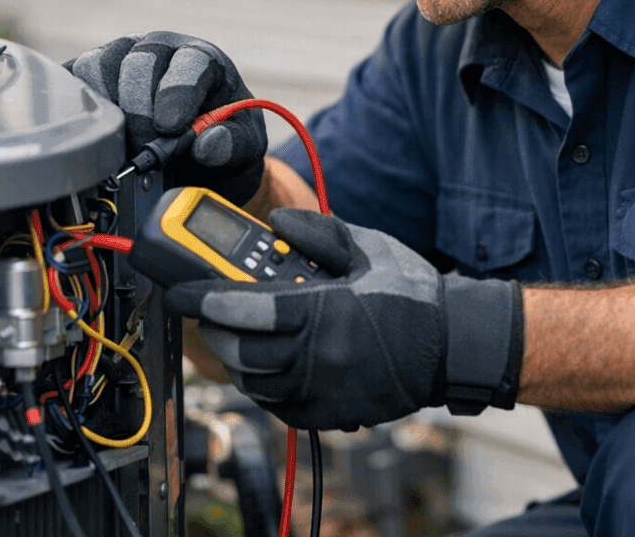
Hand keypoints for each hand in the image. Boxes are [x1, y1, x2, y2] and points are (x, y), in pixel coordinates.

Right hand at [69, 31, 266, 202]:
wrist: (191, 145)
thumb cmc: (218, 135)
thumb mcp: (240, 144)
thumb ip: (230, 143)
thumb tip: (207, 144)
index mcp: (201, 58)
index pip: (189, 62)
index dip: (178, 94)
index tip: (173, 129)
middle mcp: (158, 48)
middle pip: (138, 61)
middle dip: (140, 110)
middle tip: (145, 148)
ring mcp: (119, 55)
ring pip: (97, 66)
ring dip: (106, 109)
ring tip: (121, 144)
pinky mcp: (88, 72)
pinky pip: (70, 78)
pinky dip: (74, 105)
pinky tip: (90, 132)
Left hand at [165, 209, 523, 430]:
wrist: (454, 344)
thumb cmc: (412, 293)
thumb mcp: (366, 247)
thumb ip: (317, 231)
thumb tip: (275, 221)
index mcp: (322, 311)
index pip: (243, 308)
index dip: (203, 300)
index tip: (180, 294)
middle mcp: (318, 356)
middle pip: (241, 352)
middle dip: (215, 332)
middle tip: (206, 314)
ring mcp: (325, 390)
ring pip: (256, 384)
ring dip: (236, 361)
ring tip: (234, 338)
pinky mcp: (334, 414)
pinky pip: (281, 408)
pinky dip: (263, 388)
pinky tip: (265, 367)